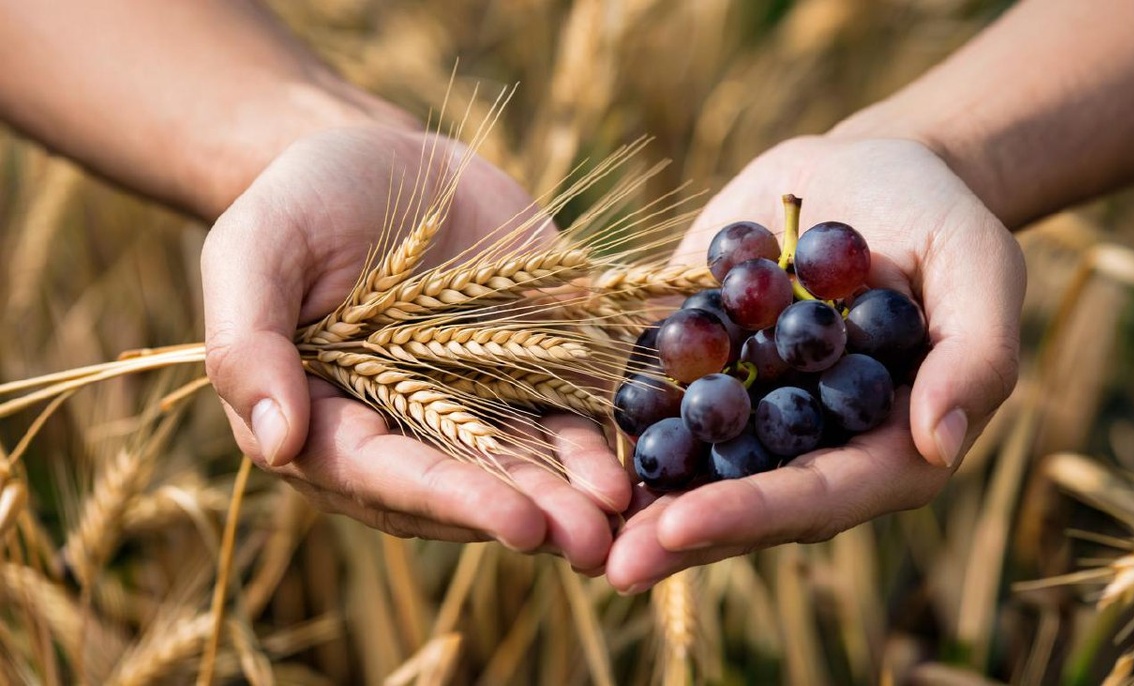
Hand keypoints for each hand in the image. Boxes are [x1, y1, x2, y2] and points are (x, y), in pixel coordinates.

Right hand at [200, 122, 629, 570]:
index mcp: (324, 420)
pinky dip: (596, 445)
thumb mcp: (254, 250)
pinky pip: (562, 419)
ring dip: (572, 499)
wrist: (383, 160)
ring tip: (625, 521)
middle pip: (462, 489)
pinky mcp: (525, 375)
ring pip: (520, 468)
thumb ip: (251, 342)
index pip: (383, 475)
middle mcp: (399, 432)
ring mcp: (468, 408)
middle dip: (528, 514)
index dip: (450, 499)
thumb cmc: (299, 201)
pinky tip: (636, 467)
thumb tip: (275, 443)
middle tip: (590, 543)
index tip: (513, 521)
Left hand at [604, 136, 1024, 591]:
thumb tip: (939, 444)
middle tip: (611, 563)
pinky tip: (557, 442)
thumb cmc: (941, 219)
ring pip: (691, 467)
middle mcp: (810, 444)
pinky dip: (612, 423)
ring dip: (632, 499)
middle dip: (678, 532)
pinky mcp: (704, 364)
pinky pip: (655, 401)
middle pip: (743, 501)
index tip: (684, 525)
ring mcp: (751, 409)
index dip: (752, 515)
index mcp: (885, 446)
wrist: (866, 172)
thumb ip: (974, 357)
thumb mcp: (979, 269)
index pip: (819, 496)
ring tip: (567, 524)